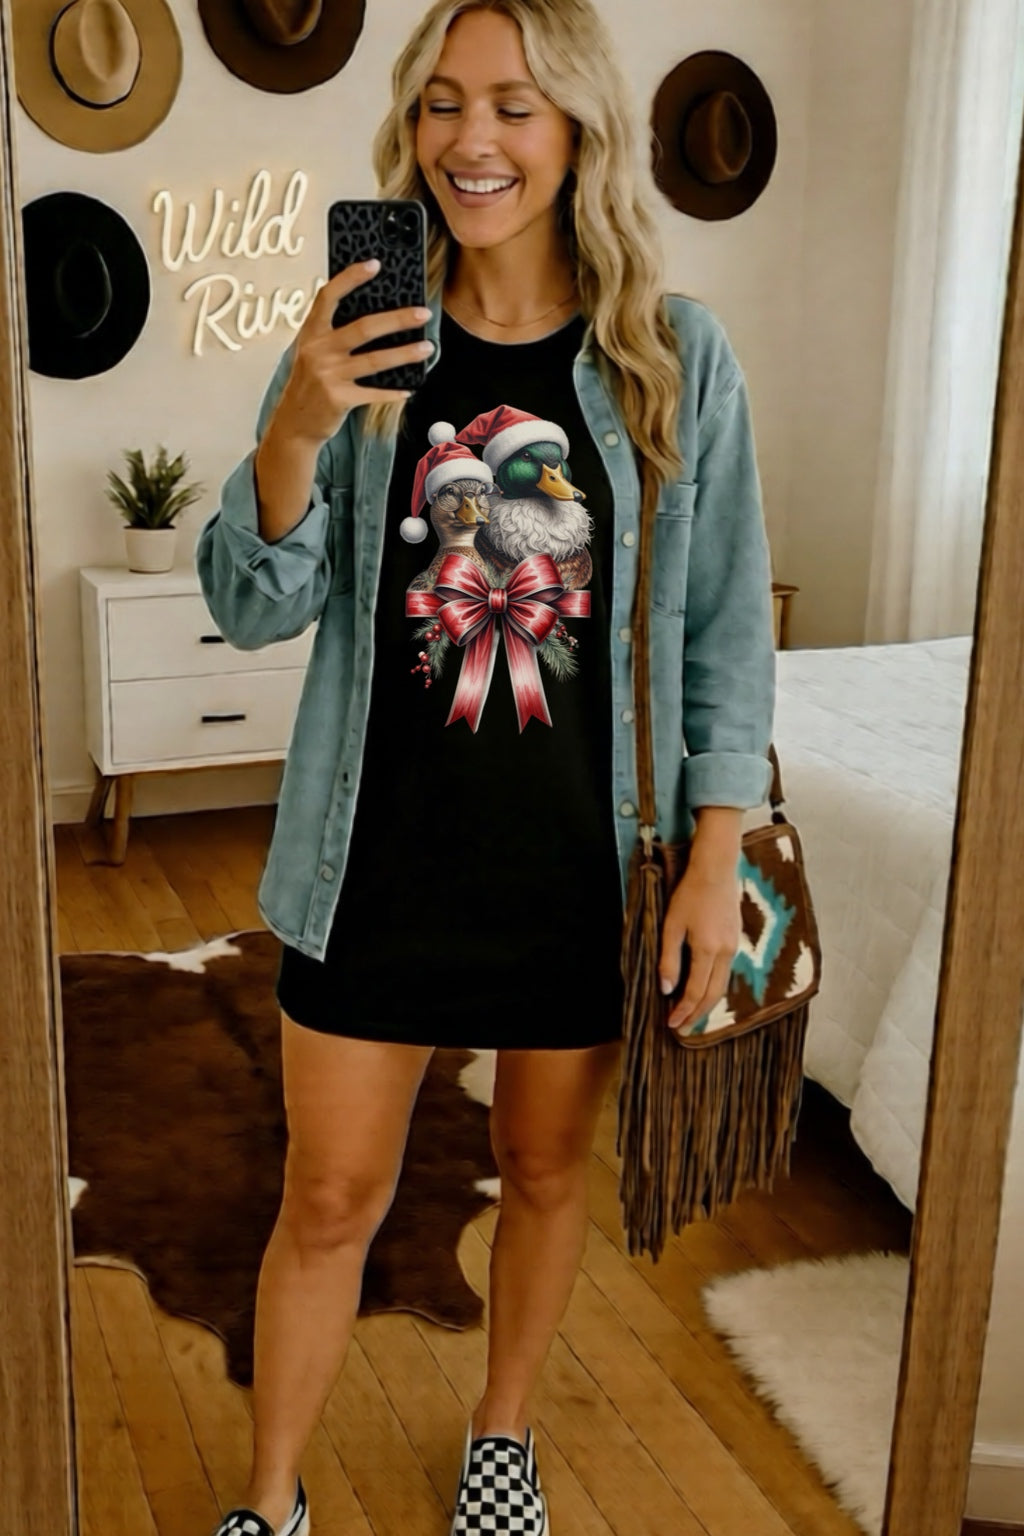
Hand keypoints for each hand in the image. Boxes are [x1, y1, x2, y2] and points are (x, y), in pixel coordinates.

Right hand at [274, 260, 433, 444]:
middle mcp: (319, 350)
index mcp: (311, 332)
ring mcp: (329, 375)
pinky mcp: (339, 399)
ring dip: (405, 354)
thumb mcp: (312, 351)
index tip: (374, 264)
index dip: (351, 278)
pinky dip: (393, 391)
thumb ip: (332, 332)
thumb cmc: (310, 382)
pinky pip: (374, 393)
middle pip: (364, 328)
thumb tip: (374, 314)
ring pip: (375, 360)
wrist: (294, 422)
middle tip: (423, 313)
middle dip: (398, 319)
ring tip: (427, 347)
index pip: (329, 296)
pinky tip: (409, 387)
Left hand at [658, 859, 740, 1033]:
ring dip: (706, 1004)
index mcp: (707, 950)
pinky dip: (714, 988)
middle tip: (682, 1030)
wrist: (716, 870)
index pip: (695, 991)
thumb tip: (666, 988)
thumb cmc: (690, 893)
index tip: (672, 1025)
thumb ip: (669, 958)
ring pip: (722, 985)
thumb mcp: (672, 925)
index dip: (683, 1011)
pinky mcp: (735, 940)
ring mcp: (733, 947)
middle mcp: (725, 953)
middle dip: (697, 1015)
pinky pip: (725, 973)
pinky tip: (704, 989)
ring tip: (692, 1015)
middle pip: (713, 995)